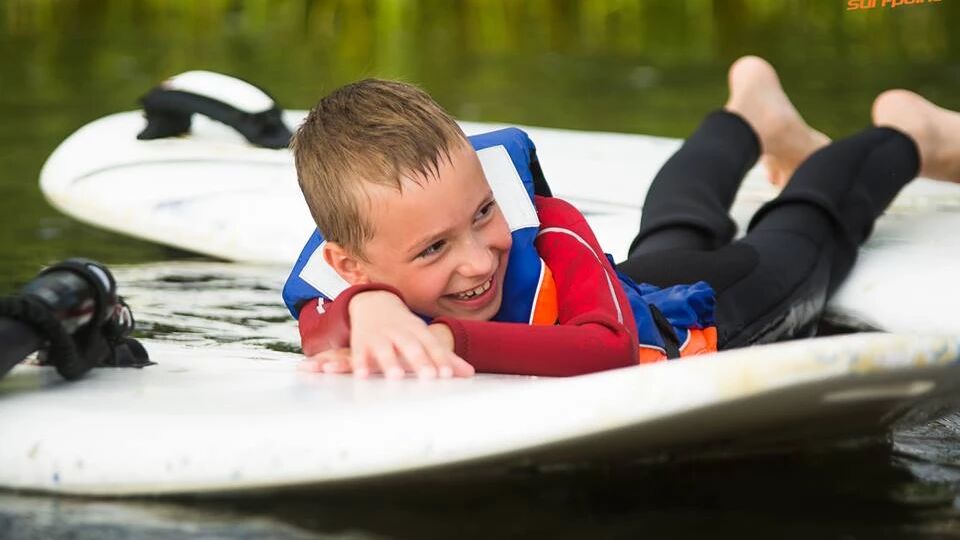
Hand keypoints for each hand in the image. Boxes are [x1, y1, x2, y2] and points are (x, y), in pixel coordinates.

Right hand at [309, 291, 472, 378]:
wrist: (374, 304)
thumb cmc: (405, 328)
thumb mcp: (425, 338)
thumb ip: (445, 357)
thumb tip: (470, 373)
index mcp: (418, 331)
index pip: (432, 345)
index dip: (441, 359)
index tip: (448, 374)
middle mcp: (400, 332)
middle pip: (411, 346)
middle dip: (420, 360)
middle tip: (429, 376)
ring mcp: (380, 336)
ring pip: (385, 349)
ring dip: (390, 362)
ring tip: (397, 377)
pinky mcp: (361, 342)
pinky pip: (360, 353)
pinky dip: (360, 363)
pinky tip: (363, 376)